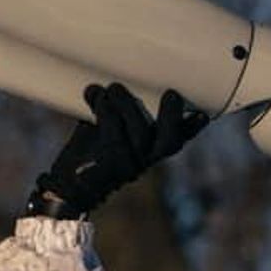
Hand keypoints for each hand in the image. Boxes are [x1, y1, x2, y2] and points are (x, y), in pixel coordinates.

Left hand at [27, 83, 208, 218]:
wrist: (68, 187)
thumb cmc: (89, 156)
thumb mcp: (107, 135)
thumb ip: (118, 116)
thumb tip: (118, 82)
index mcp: (148, 154)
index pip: (176, 142)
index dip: (191, 128)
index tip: (202, 113)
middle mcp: (142, 161)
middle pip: (168, 142)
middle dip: (172, 117)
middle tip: (172, 94)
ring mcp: (126, 162)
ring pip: (139, 132)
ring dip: (126, 104)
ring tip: (114, 88)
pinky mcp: (106, 160)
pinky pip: (110, 128)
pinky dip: (103, 107)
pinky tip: (94, 93)